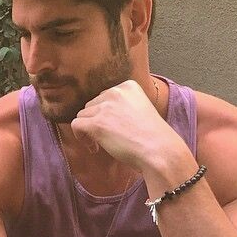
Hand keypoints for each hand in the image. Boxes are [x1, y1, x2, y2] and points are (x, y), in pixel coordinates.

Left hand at [70, 80, 185, 170]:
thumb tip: (99, 114)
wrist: (159, 150)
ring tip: (100, 144)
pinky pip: (76, 125)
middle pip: (91, 105)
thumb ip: (121, 107)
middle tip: (106, 138)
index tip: (113, 126)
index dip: (104, 113)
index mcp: (128, 86)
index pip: (104, 96)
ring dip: (88, 130)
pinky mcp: (97, 123)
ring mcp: (105, 107)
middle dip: (95, 121)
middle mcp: (115, 92)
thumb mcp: (140, 110)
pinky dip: (80, 137)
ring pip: (82, 115)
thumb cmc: (153, 137)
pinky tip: (93, 147)